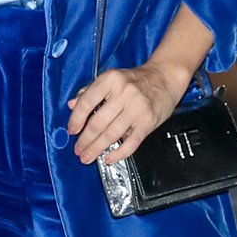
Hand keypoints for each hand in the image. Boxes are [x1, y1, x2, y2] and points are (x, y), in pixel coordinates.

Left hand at [66, 61, 188, 166]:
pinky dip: (119, 153)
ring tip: (88, 156)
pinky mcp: (148, 122)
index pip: (87, 102)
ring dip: (97, 149)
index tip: (72, 130)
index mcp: (111, 80)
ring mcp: (137, 108)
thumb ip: (90, 91)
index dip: (76, 119)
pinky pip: (131, 143)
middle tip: (78, 150)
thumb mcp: (111, 78)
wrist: (165, 78)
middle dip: (85, 140)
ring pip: (112, 134)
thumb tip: (72, 105)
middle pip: (98, 122)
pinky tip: (109, 158)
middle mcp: (124, 93)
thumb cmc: (136, 80)